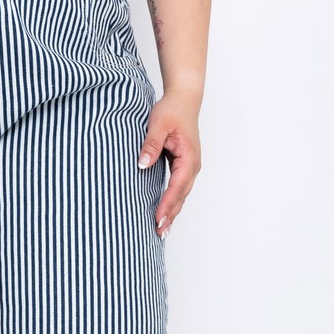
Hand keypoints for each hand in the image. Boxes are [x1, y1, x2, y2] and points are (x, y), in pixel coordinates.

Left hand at [137, 91, 200, 236]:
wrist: (183, 100)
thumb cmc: (172, 110)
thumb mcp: (158, 124)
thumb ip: (151, 144)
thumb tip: (141, 164)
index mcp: (189, 158)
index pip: (177, 187)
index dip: (167, 204)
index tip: (157, 219)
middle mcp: (192, 166)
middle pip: (181, 196)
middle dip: (171, 215)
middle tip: (159, 233)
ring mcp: (189, 167)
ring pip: (181, 195)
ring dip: (172, 212)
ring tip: (162, 230)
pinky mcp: (183, 166)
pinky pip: (178, 188)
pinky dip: (172, 202)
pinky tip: (164, 212)